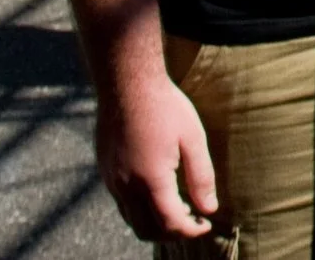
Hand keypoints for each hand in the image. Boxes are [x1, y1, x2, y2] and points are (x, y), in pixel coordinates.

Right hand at [96, 73, 219, 241]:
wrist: (127, 82)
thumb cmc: (165, 106)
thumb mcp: (193, 138)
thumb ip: (201, 177)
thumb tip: (209, 208)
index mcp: (150, 180)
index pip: (170, 224)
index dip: (190, 230)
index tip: (206, 224)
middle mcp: (125, 186)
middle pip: (146, 230)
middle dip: (171, 233)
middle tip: (192, 219)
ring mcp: (111, 179)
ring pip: (131, 218)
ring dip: (154, 222)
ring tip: (178, 205)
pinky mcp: (105, 170)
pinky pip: (121, 202)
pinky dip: (140, 208)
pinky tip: (157, 189)